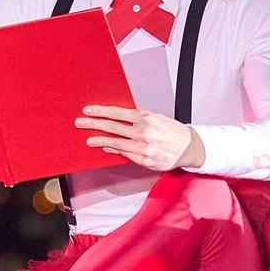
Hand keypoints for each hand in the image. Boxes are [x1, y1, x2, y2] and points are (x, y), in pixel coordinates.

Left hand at [78, 105, 200, 170]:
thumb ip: (137, 119)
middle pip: (112, 127)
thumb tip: (118, 120)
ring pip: (115, 143)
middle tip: (80, 122)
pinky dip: (114, 150)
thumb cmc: (172, 131)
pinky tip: (106, 148)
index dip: (100, 111)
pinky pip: (125, 155)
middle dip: (93, 124)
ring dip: (100, 140)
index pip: (117, 113)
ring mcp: (143, 148)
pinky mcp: (144, 161)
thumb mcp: (156, 118)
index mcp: (146, 118)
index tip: (88, 110)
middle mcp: (143, 132)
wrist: (189, 147)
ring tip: (89, 139)